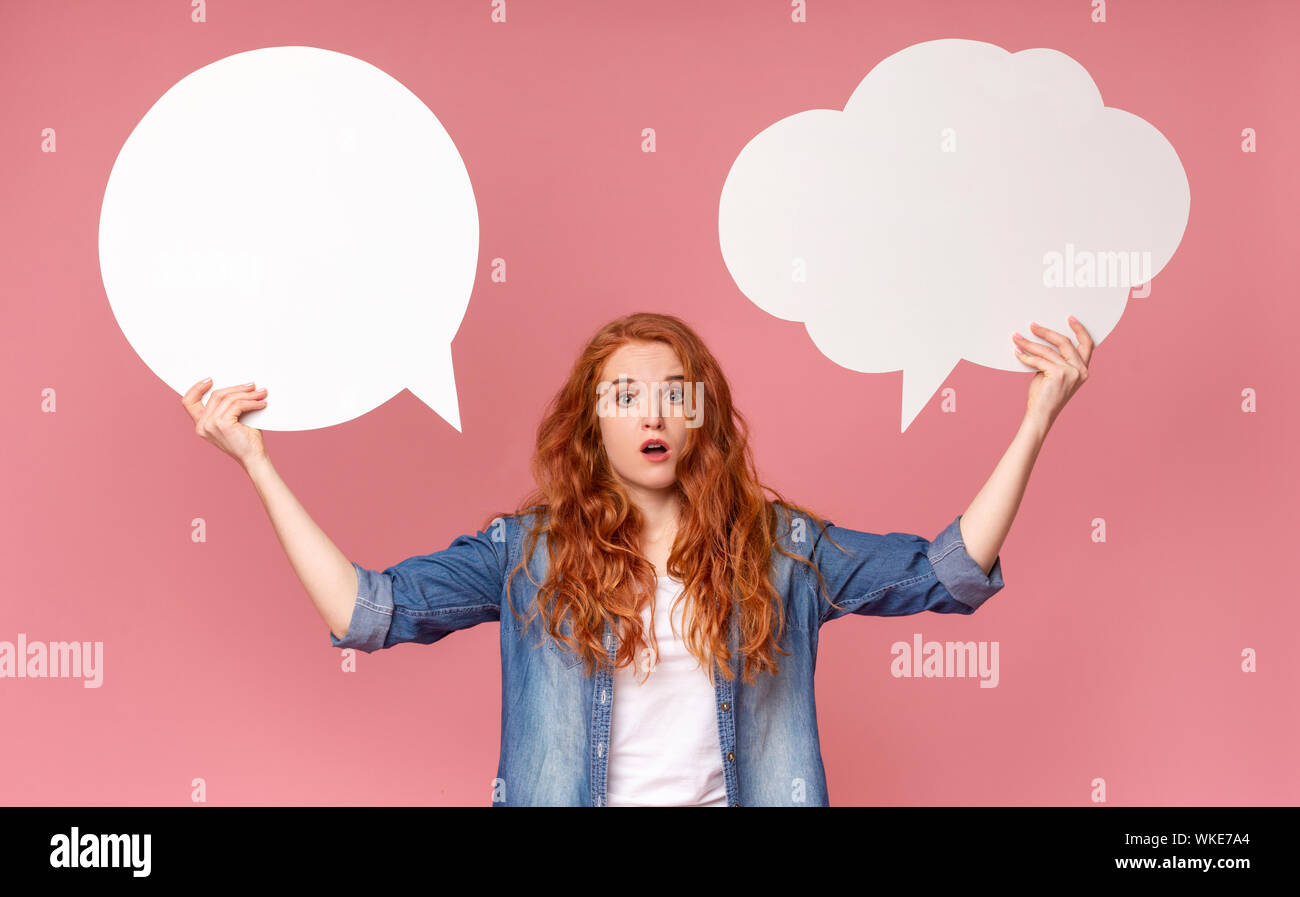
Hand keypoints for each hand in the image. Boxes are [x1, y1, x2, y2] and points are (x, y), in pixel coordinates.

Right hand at [181, 378, 268, 467]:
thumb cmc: (246, 441)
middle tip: (252, 386)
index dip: (196, 388)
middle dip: (236, 388)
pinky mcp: (222, 424)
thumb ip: (227, 407)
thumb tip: (238, 386)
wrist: (254, 458)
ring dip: (247, 394)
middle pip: (216, 395)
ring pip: (228, 398)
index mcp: (201, 425)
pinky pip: (237, 405)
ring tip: (260, 394)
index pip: (188, 402)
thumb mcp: (232, 421)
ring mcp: (211, 425)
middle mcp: (202, 425)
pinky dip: (251, 402)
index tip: (210, 379)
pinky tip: (261, 403)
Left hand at [1011, 316, 1093, 430]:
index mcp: (1083, 369)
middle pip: (1065, 342)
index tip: (1070, 318)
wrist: (1041, 415)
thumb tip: (1041, 342)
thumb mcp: (1053, 373)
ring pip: (1048, 350)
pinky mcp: (1058, 374)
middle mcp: (1081, 370)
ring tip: (1017, 338)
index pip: (1087, 345)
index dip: (1080, 330)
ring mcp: (1071, 372)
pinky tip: (1017, 352)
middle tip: (1032, 325)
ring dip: (1029, 343)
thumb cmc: (1045, 396)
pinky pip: (1039, 360)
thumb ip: (1054, 359)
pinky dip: (1026, 356)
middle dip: (1047, 332)